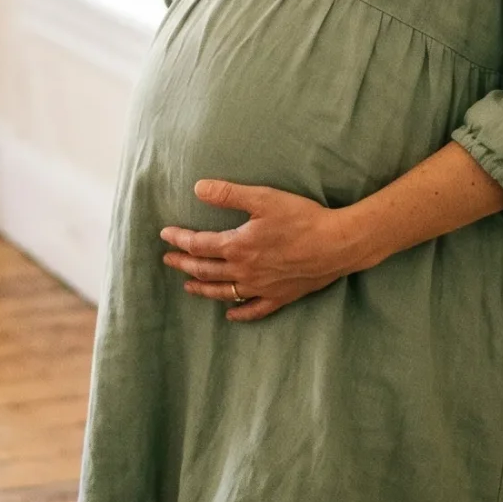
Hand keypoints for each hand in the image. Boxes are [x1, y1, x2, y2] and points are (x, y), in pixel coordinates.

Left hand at [159, 179, 369, 320]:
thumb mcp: (263, 198)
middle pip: (205, 270)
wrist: (337, 244)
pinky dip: (239, 313)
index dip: (179, 239)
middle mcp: (244, 271)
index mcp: (237, 245)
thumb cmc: (302, 218)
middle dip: (184, 264)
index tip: (166, 235)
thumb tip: (198, 188)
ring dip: (202, 289)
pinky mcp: (279, 297)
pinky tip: (230, 314)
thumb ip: (229, 194)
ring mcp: (261, 287)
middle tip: (168, 260)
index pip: (199, 244)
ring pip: (223, 292)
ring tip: (187, 286)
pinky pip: (253, 309)